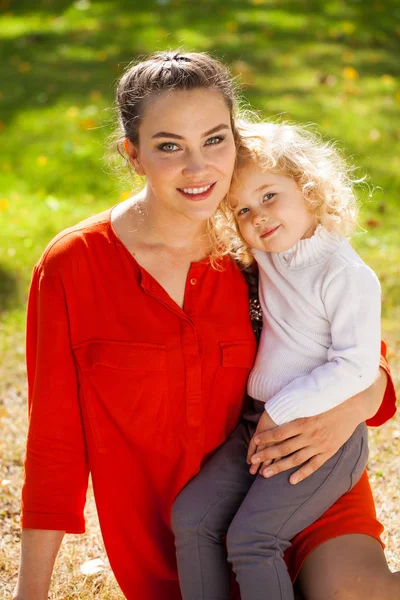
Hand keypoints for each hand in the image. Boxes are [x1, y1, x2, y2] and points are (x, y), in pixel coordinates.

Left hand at [248, 399, 364, 484]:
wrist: (352, 405)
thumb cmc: (327, 400)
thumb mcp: (309, 401)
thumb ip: (294, 407)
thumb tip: (275, 406)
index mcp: (303, 421)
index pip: (279, 433)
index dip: (266, 438)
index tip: (255, 441)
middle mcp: (310, 435)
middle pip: (284, 448)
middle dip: (266, 455)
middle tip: (253, 461)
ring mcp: (320, 445)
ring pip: (296, 459)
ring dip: (279, 467)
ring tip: (264, 474)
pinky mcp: (329, 451)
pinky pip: (314, 465)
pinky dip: (302, 474)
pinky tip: (291, 481)